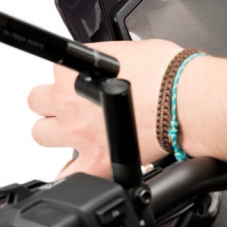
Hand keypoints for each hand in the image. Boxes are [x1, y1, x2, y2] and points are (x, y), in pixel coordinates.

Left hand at [28, 39, 182, 178]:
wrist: (188, 100)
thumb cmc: (169, 74)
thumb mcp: (130, 51)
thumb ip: (107, 62)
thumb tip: (111, 67)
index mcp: (73, 69)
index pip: (58, 71)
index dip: (73, 77)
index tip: (86, 83)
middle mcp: (68, 101)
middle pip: (38, 101)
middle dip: (54, 103)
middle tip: (76, 107)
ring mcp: (78, 132)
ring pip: (41, 134)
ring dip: (56, 133)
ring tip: (78, 133)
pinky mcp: (97, 161)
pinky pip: (68, 175)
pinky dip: (72, 173)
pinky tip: (81, 167)